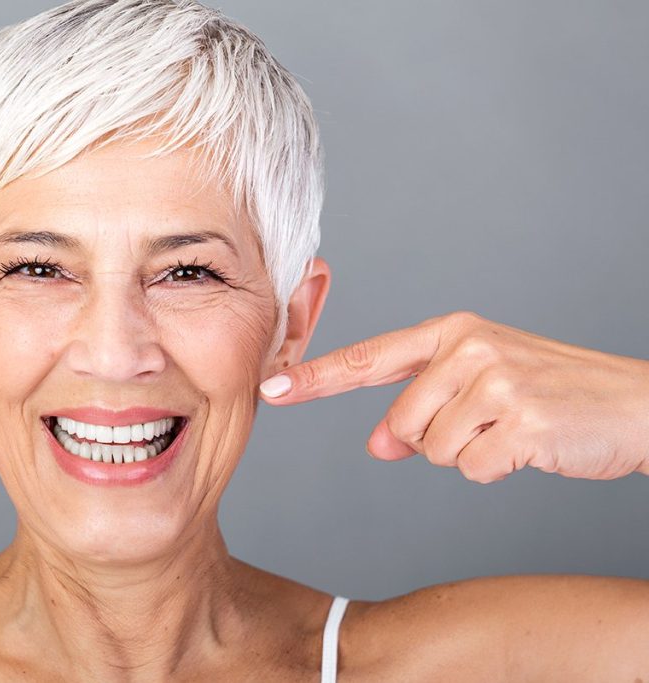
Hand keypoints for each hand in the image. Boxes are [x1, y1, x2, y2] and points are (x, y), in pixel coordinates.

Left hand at [259, 311, 648, 481]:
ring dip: (469, 455)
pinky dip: (495, 469)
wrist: (635, 405)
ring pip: (431, 450)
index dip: (316, 376)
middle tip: (490, 421)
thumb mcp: (481, 389)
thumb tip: (379, 444)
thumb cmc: (552, 394)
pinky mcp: (518, 417)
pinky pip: (469, 468)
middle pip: (401, 424)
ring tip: (511, 429)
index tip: (270, 387)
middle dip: (435, 439)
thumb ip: (422, 407)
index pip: (368, 357)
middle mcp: (467, 347)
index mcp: (452, 332)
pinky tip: (527, 445)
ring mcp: (494, 380)